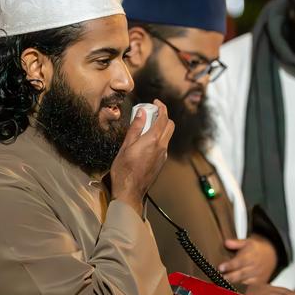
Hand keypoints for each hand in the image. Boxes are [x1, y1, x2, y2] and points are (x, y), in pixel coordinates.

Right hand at [110, 100, 173, 215]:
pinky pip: (163, 145)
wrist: (130, 192)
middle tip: (152, 113)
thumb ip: (135, 128)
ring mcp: (163, 156)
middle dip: (164, 116)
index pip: (163, 118)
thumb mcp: (126, 146)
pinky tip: (146, 141)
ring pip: (167, 136)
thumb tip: (142, 113)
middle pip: (170, 126)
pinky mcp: (161, 162)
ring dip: (161, 128)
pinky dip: (159, 138)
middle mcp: (161, 147)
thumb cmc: (124, 170)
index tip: (156, 102)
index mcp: (152, 140)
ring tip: (146, 127)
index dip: (161, 107)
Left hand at [218, 234, 276, 284]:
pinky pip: (249, 286)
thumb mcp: (247, 242)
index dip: (230, 265)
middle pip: (241, 274)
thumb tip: (226, 243)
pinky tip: (232, 288)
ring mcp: (257, 276)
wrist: (272, 255)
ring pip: (244, 281)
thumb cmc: (256, 249)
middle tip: (220, 278)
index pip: (239, 261)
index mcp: (251, 256)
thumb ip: (236, 243)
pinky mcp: (259, 282)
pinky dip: (241, 287)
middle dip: (230, 277)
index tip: (220, 267)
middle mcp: (255, 267)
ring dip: (234, 283)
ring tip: (223, 284)